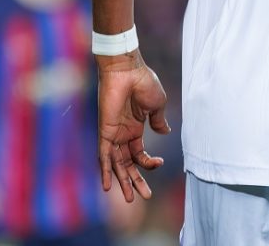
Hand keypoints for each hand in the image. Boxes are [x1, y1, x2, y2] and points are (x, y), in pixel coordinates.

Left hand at [96, 50, 170, 202]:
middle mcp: (123, 134)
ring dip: (123, 181)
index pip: (140, 154)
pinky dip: (105, 171)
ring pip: (117, 164)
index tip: (160, 164)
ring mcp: (113, 134)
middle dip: (136, 181)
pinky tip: (108, 186)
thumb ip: (158, 120)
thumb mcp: (157, 104)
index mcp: (135, 128)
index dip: (149, 163)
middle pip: (128, 164)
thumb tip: (165, 131)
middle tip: (145, 197)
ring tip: (130, 199)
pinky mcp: (105, 131)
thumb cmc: (144, 82)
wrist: (127, 70)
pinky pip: (103, 155)